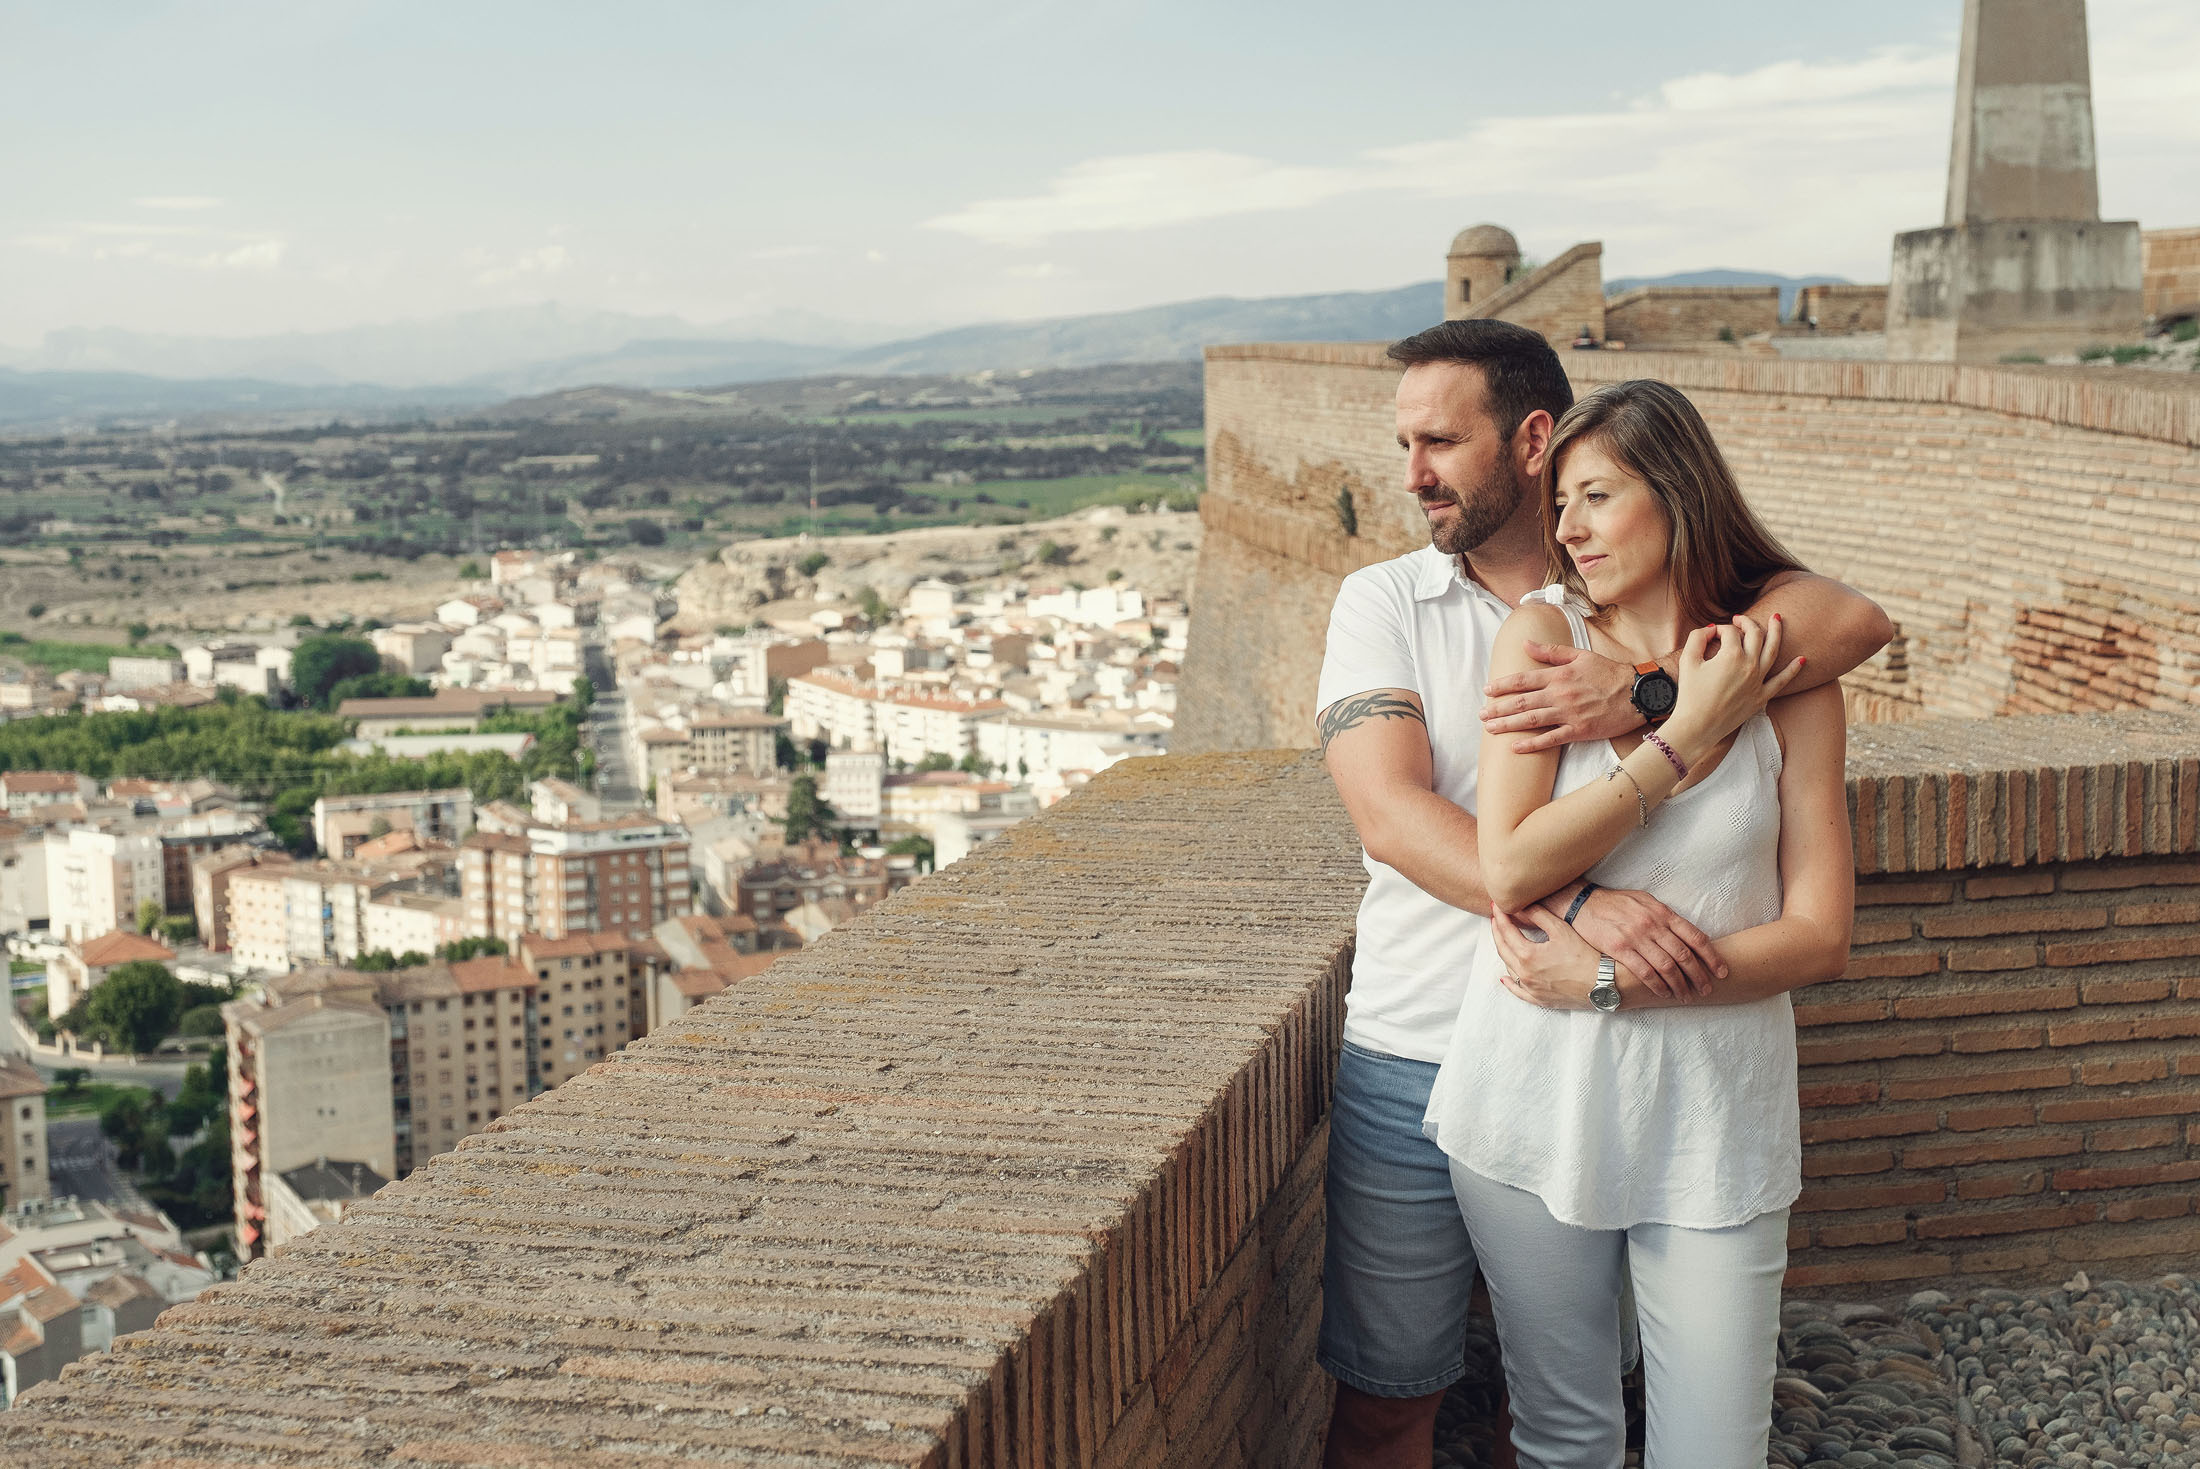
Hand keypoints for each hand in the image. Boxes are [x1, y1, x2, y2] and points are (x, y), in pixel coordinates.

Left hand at [1481, 641, 1640, 753]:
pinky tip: (1515, 747)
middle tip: (1481, 714)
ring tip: (1490, 728)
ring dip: (1508, 725)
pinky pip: (1550, 739)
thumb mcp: (1580, 655)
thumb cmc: (1609, 672)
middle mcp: (1560, 694)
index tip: (1487, 690)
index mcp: (1559, 675)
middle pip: (1522, 702)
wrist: (1637, 692)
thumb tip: (1526, 643)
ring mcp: (1568, 714)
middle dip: (1498, 708)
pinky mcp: (1579, 731)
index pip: (1523, 680)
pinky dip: (1531, 744)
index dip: (1503, 685)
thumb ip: (1551, 651)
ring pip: (1531, 720)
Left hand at [1491, 903, 1597, 1010]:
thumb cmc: (1585, 955)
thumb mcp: (1561, 930)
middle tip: (1496, 918)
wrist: (1604, 983)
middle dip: (1497, 931)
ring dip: (1504, 952)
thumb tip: (1521, 905)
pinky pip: (1518, 991)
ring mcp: (1532, 989)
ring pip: (1509, 968)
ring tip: (1503, 939)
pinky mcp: (1540, 1000)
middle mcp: (1525, 974)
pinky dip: (1510, 982)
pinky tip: (1505, 977)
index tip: (1496, 906)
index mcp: (1528, 955)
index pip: (1506, 932)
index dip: (1500, 917)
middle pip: (1503, 949)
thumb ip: (1538, 915)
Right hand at [1571, 885, 1724, 999]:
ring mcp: (1636, 937)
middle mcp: (1653, 925)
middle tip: (1706, 990)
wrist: (1583, 902)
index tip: (1721, 971)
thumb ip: (1665, 916)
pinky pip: (1644, 971)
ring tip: (1686, 996)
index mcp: (1663, 913)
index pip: (1695, 937)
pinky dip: (1657, 985)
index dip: (1712, 956)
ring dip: (1679, 985)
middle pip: (1684, 955)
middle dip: (1699, 976)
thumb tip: (1685, 932)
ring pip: (1666, 966)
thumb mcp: (1645, 901)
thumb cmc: (1616, 902)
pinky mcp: (1619, 948)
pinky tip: (1663, 993)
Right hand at [1668, 612, 1803, 753]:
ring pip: (1773, 650)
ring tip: (1777, 619)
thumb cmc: (1690, 695)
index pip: (1729, 632)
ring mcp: (1758, 681)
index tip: (1710, 636)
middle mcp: (1750, 665)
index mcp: (1731, 655)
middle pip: (1755, 634)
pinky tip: (1802, 659)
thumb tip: (1711, 629)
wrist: (1697, 727)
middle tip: (1739, 620)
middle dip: (1746, 623)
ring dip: (1777, 632)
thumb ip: (1697, 637)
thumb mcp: (1687, 661)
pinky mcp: (1762, 697)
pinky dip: (1793, 669)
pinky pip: (1782, 681)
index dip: (1719, 629)